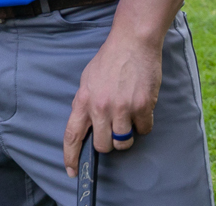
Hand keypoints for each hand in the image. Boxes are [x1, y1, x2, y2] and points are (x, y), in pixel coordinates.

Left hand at [62, 29, 160, 175]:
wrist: (131, 43)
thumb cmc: (109, 61)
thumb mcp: (87, 81)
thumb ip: (85, 103)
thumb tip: (86, 125)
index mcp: (83, 100)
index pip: (72, 135)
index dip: (70, 156)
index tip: (72, 171)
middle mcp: (100, 108)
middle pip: (102, 146)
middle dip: (108, 144)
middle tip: (113, 129)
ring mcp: (122, 108)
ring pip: (123, 142)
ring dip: (127, 135)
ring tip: (128, 115)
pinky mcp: (142, 107)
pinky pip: (144, 130)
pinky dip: (143, 124)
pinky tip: (141, 107)